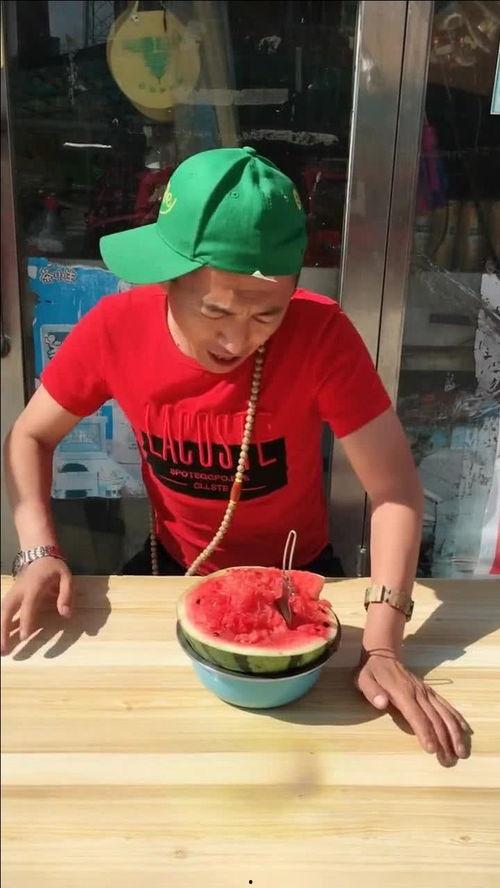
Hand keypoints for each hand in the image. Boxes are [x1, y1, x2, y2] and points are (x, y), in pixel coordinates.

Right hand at [1, 557, 72, 653]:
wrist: (40, 555)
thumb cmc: (55, 568)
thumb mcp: (66, 576)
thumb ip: (66, 595)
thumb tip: (65, 614)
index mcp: (34, 585)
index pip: (28, 605)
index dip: (26, 621)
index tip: (24, 637)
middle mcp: (19, 590)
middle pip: (6, 609)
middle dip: (3, 629)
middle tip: (3, 649)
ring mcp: (13, 592)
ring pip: (1, 610)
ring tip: (0, 648)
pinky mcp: (11, 595)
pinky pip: (2, 609)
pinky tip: (0, 636)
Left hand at [354, 648, 472, 766]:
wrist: (384, 655)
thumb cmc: (372, 672)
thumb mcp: (364, 680)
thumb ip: (372, 692)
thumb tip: (381, 703)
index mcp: (403, 693)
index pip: (416, 716)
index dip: (425, 733)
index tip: (432, 750)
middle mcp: (419, 693)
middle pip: (435, 719)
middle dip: (444, 741)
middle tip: (449, 762)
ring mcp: (427, 692)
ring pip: (445, 714)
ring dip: (455, 733)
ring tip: (462, 752)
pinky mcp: (430, 692)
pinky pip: (446, 705)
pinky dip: (457, 719)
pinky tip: (465, 731)